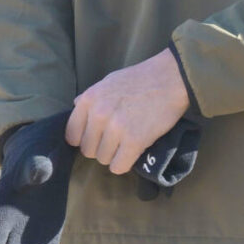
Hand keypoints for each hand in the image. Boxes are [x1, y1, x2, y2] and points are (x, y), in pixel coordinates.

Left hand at [65, 49, 189, 174]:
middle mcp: (98, 114)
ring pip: (103, 159)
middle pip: (88, 150)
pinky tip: (134, 151)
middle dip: (101, 147)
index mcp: (89, 99)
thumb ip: (91, 97)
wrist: (171, 78)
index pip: (72, 135)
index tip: (97, 137)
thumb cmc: (141, 78)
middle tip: (117, 138)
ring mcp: (116, 128)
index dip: (85, 138)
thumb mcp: (109, 81)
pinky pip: (119, 166)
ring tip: (128, 141)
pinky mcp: (134, 141)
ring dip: (115, 155)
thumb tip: (75, 105)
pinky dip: (126, 163)